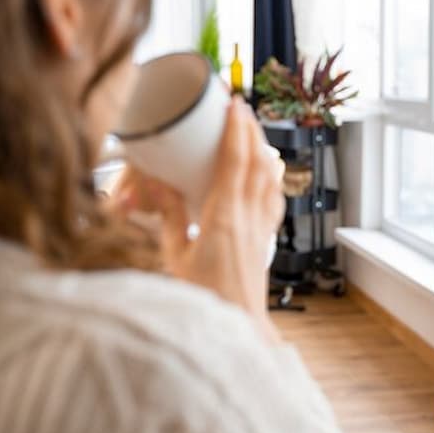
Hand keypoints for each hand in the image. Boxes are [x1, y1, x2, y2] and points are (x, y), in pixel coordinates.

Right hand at [110, 97, 285, 342]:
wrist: (236, 327)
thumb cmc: (202, 299)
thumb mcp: (174, 256)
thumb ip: (170, 217)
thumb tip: (161, 184)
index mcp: (223, 217)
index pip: (235, 162)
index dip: (236, 130)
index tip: (234, 105)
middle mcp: (249, 217)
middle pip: (256, 162)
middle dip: (250, 131)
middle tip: (241, 107)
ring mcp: (261, 228)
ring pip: (269, 178)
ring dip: (261, 150)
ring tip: (252, 131)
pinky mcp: (265, 239)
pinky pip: (272, 198)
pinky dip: (270, 177)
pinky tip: (265, 171)